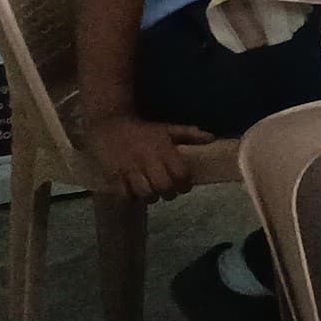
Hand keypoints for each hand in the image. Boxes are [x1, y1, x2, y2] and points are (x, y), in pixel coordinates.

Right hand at [81, 110, 214, 202]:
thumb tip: (211, 138)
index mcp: (163, 149)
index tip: (184, 186)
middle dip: (169, 193)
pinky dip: (133, 196)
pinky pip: (126, 194)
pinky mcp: (113, 175)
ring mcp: (129, 169)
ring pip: (145, 193)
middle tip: (169, 192)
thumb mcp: (167, 128)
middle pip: (164, 186)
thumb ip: (189, 134)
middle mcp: (147, 160)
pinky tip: (136, 192)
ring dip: (151, 197)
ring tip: (153, 193)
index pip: (180, 174)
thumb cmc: (142, 130)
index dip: (185, 184)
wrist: (109, 124)